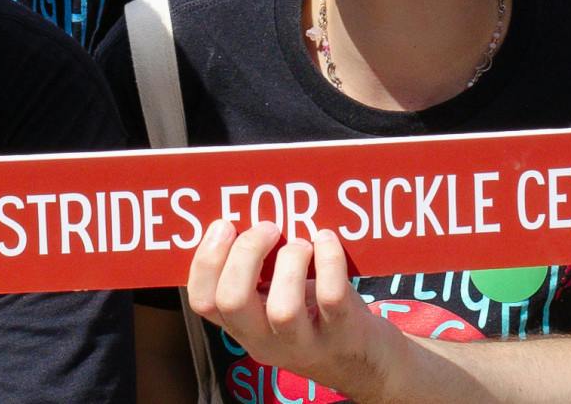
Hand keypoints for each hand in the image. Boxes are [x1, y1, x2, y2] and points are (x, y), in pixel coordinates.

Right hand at [188, 221, 400, 400]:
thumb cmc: (315, 314)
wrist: (367, 360)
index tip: (224, 225)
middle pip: (232, 302)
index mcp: (243, 327)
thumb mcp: (276, 301)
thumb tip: (245, 211)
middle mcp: (266, 341)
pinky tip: (326, 240)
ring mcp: (305, 343)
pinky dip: (328, 260)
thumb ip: (257, 273)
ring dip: (289, 261)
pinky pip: (330, 297)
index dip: (206, 260)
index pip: (203, 301)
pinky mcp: (343, 334)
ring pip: (282, 309)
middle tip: (267, 227)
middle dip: (245, 253)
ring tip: (301, 243)